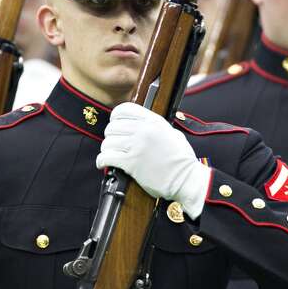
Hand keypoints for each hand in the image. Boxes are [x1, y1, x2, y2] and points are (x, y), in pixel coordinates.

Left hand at [96, 103, 209, 217]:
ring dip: (106, 149)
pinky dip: (101, 161)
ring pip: (108, 142)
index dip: (115, 116)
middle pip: (113, 126)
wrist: (186, 179)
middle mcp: (143, 130)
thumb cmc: (182, 159)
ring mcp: (137, 146)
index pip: (124, 109)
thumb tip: (140, 124)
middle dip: (111, 136)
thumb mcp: (171, 133)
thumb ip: (155, 126)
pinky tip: (103, 163)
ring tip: (110, 154)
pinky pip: (107, 157)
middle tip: (114, 144)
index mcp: (153, 121)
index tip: (115, 123)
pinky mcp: (131, 163)